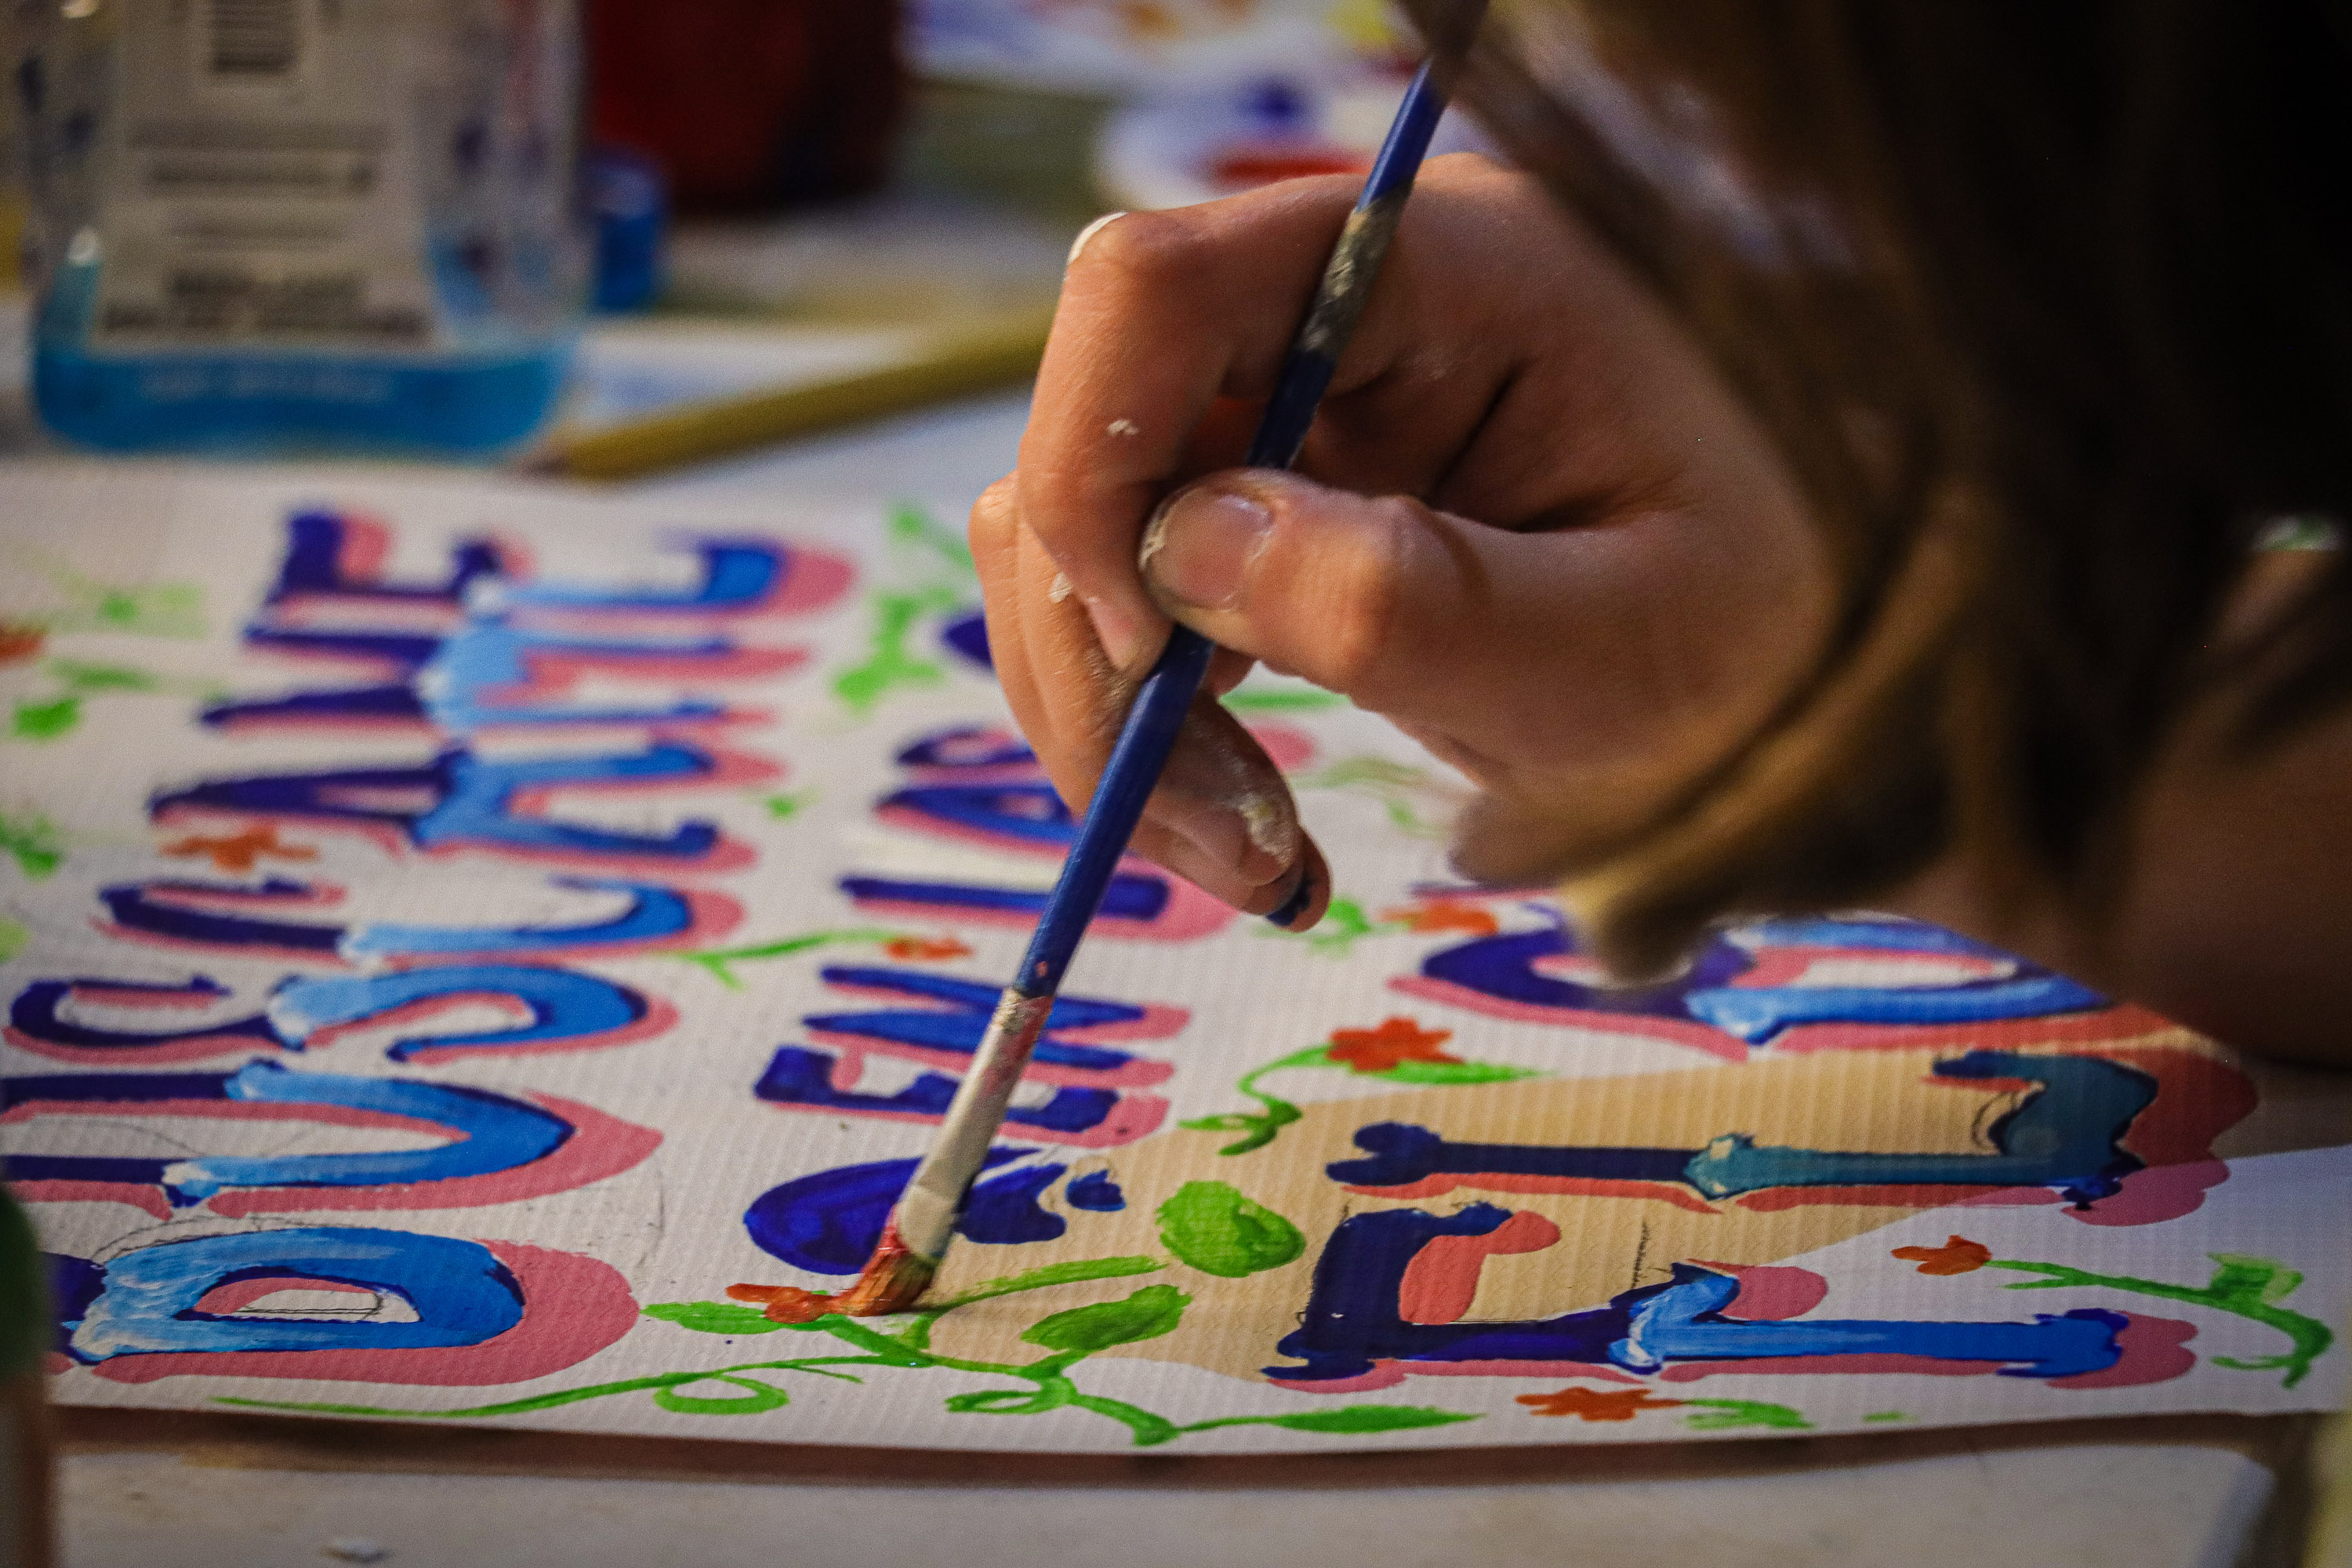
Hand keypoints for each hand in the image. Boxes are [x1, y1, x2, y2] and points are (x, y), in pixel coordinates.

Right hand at [970, 155, 1834, 925]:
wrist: (1835, 685)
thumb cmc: (1784, 645)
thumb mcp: (1626, 653)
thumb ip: (1411, 600)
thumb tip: (1175, 552)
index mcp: (1454, 273)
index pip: (1164, 289)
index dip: (1097, 462)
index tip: (1158, 658)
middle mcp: (1347, 317)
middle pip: (1092, 424)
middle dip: (1103, 646)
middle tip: (1220, 835)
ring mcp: (1305, 413)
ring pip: (1081, 530)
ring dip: (1116, 715)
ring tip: (1257, 861)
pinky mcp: (1281, 509)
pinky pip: (1133, 601)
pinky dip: (1153, 732)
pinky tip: (1255, 834)